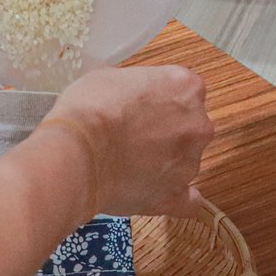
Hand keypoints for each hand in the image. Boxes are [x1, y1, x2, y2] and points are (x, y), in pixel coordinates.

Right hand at [48, 65, 211, 217]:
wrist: (78, 151)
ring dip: (163, 159)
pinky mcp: (175, 195)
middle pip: (189, 124)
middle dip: (165, 127)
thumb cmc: (88, 107)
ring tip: (124, 160)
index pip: (183, 87)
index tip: (138, 101)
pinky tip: (156, 190)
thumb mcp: (106, 75)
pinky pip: (187, 200)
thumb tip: (124, 94)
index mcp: (184, 87)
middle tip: (130, 130)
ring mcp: (190, 162)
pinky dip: (175, 196)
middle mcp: (197, 124)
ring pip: (184, 159)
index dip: (157, 95)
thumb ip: (131, 85)